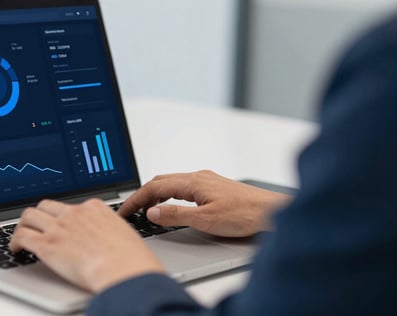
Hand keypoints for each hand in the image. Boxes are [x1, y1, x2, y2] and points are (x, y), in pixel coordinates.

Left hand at [9, 198, 164, 292]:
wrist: (124, 270)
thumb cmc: (131, 259)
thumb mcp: (124, 234)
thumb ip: (109, 231)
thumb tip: (106, 239)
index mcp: (94, 208)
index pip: (70, 206)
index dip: (61, 215)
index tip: (59, 223)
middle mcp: (74, 214)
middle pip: (46, 206)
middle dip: (39, 215)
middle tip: (36, 225)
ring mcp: (58, 228)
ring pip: (29, 216)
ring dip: (23, 225)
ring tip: (20, 235)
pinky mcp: (47, 245)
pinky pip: (22, 236)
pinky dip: (14, 241)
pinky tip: (15, 249)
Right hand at [118, 170, 291, 236]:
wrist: (272, 212)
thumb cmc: (245, 215)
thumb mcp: (205, 220)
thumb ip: (175, 215)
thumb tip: (152, 212)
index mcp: (193, 182)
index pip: (154, 187)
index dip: (136, 199)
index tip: (124, 210)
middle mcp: (198, 177)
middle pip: (160, 181)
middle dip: (142, 195)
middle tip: (130, 210)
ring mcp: (206, 180)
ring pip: (171, 183)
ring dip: (155, 194)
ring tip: (145, 210)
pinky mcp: (213, 187)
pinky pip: (182, 186)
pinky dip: (168, 194)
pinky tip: (170, 205)